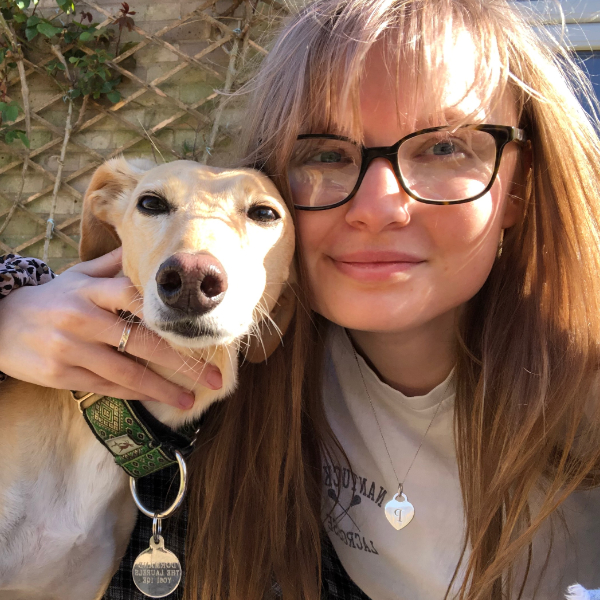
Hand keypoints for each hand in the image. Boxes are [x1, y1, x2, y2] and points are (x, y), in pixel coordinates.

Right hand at [0, 248, 221, 408]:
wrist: (0, 322)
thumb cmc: (52, 297)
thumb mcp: (79, 275)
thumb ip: (115, 266)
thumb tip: (150, 249)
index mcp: (91, 289)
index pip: (138, 300)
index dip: (172, 318)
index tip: (203, 332)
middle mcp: (82, 317)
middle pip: (142, 342)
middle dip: (182, 362)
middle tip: (214, 377)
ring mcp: (70, 348)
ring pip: (126, 371)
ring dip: (163, 388)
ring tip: (191, 400)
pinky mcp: (60, 374)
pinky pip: (106, 386)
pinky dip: (135, 393)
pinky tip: (156, 398)